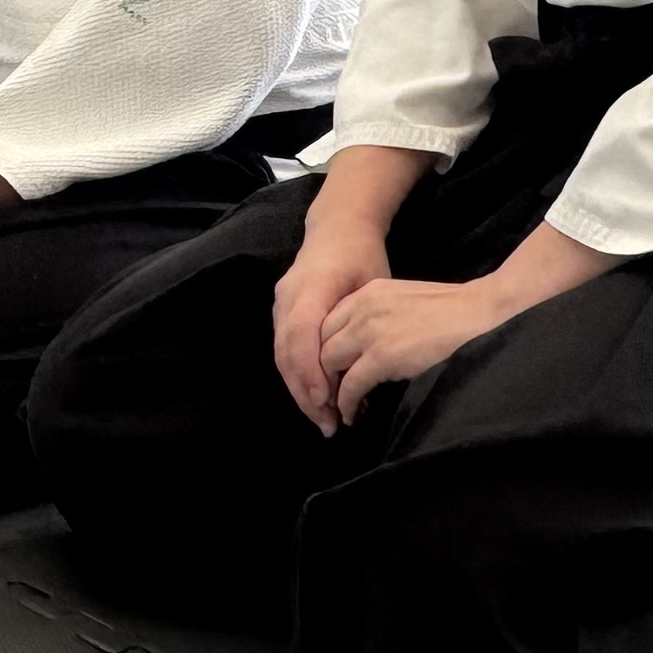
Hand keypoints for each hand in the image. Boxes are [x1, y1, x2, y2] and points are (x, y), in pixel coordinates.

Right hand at [271, 219, 394, 434]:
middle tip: (328, 425)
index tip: (327, 402)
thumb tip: (364, 368)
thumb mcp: (373, 284)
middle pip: (286, 352)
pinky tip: (317, 398)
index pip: (302, 334)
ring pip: (281, 356)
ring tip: (323, 420)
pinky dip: (298, 378)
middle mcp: (288, 297)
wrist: (338, 227)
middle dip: (304, 392)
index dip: (310, 371)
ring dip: (300, 391)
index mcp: (312, 286)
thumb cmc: (362, 256)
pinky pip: (284, 351)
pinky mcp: (280, 313)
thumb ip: (364, 323)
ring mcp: (279, 305)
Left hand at [313, 276, 536, 428]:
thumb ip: (377, 318)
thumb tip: (360, 350)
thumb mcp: (403, 303)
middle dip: (321, 372)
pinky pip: (349, 386)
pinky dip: (347, 404)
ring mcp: (370, 330)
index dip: (322, 351)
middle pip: (321, 343)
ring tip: (340, 409)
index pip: (325, 323)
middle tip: (329, 396)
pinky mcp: (382, 355)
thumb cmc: (453, 313)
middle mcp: (362, 307)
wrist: (485, 314)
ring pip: (329, 365)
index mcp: (367, 292)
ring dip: (330, 391)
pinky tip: (353, 415)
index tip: (329, 373)